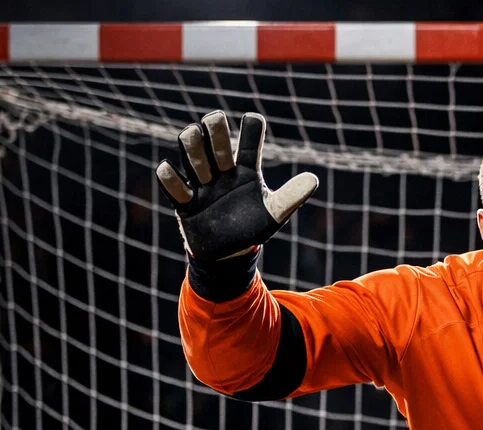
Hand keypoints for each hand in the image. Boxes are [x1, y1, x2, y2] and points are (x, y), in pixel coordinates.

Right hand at [156, 111, 318, 261]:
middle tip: (215, 123)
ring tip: (202, 165)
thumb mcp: (274, 214)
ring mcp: (201, 182)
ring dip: (193, 148)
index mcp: (246, 169)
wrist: (228, 255)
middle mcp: (221, 169)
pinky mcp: (183, 200)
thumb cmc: (251, 228)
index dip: (251, 126)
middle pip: (213, 134)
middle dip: (215, 129)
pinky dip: (169, 176)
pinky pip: (170, 181)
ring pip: (190, 149)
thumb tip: (313, 180)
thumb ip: (291, 197)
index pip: (249, 138)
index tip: (254, 121)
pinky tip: (175, 176)